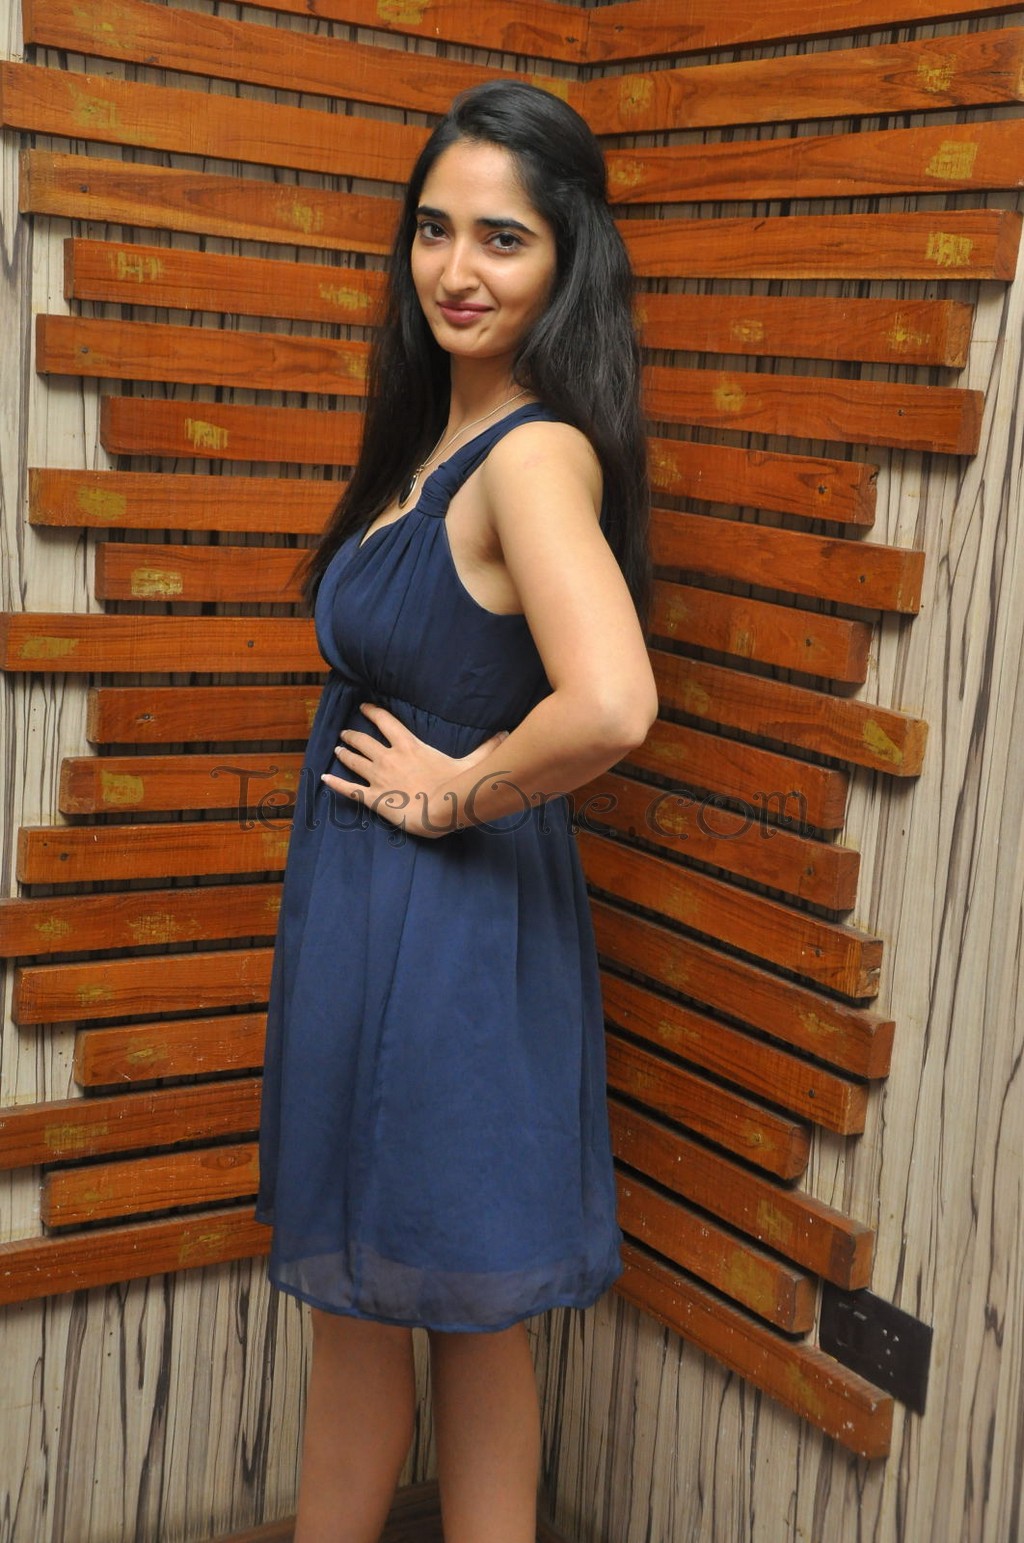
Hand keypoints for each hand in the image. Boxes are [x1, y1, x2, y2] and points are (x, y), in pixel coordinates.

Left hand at [321, 702, 507, 837]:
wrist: (441, 810)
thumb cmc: (456, 786)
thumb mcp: (473, 763)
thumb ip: (486, 747)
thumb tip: (505, 733)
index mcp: (409, 746)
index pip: (386, 722)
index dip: (373, 713)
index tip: (364, 707)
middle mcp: (389, 757)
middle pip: (364, 741)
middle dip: (353, 735)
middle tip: (345, 732)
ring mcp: (379, 778)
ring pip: (354, 760)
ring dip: (344, 752)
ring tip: (337, 748)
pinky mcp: (374, 799)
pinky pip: (349, 789)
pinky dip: (334, 783)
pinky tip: (323, 778)